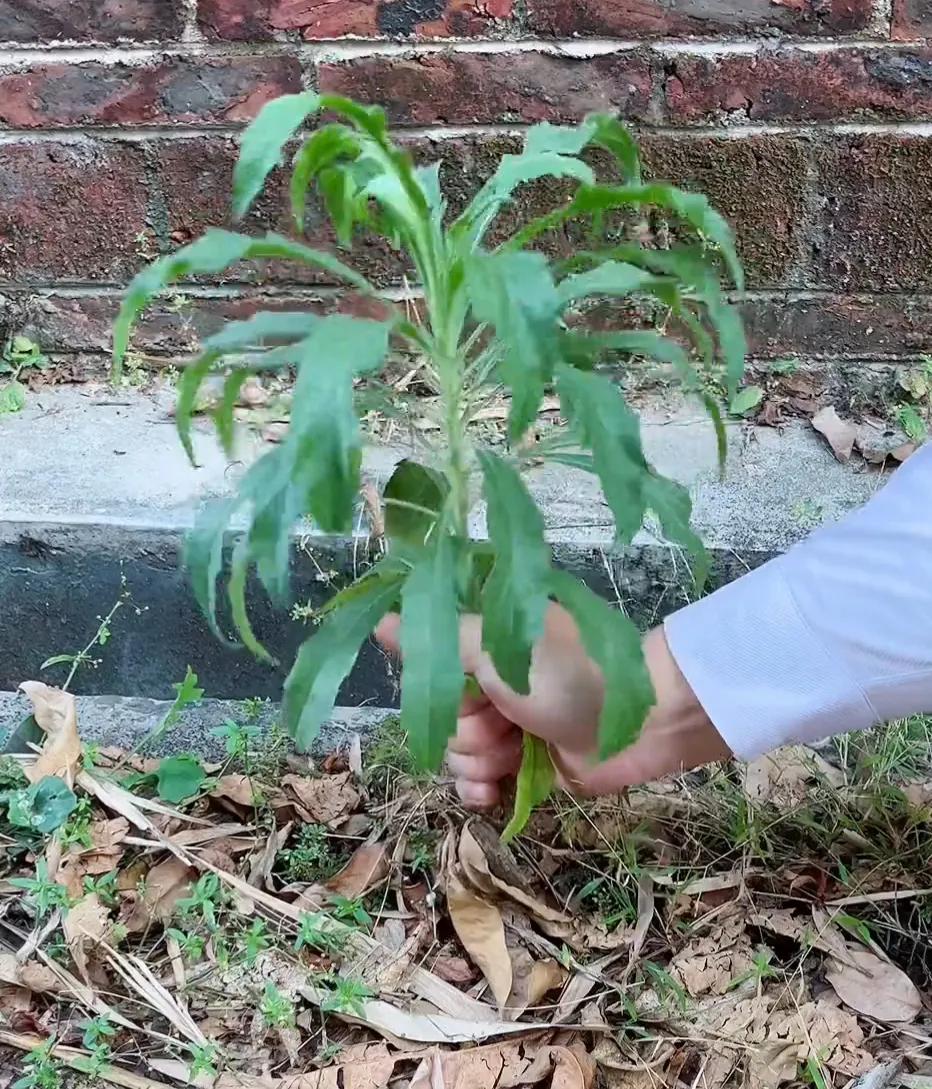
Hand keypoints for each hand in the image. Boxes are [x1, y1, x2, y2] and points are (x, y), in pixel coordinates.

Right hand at [376, 604, 731, 808]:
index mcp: (485, 650)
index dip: (439, 692)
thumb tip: (382, 619)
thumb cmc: (567, 674)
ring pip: (457, 758)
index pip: (430, 676)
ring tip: (514, 751)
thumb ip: (439, 641)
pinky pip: (479, 786)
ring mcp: (509, 729)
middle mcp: (492, 687)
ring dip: (480, 762)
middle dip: (468, 731)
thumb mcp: (498, 649)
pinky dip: (482, 792)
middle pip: (442, 722)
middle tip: (504, 721)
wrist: (639, 722)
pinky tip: (493, 793)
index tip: (466, 691)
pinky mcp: (526, 769)